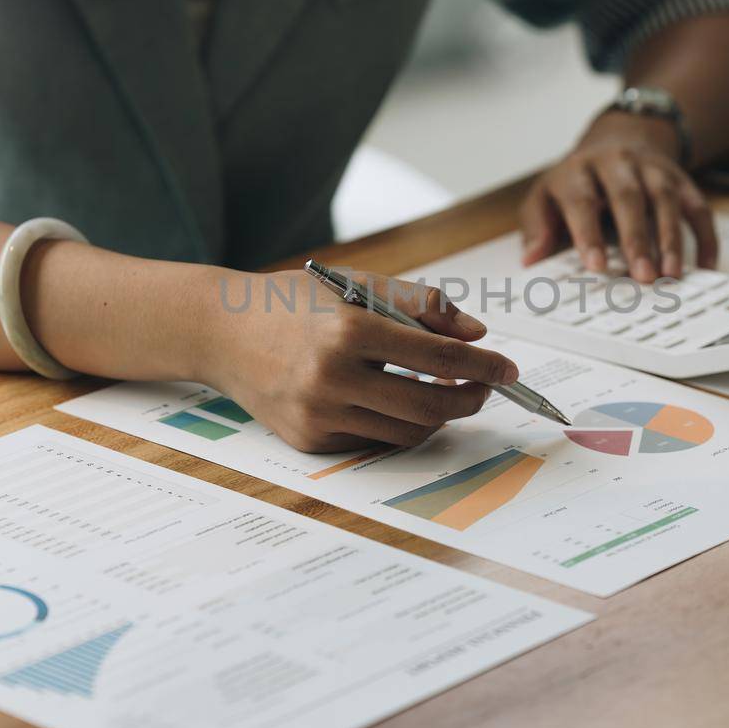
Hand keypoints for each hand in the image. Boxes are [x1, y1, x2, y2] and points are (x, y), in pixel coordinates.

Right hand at [197, 270, 518, 453]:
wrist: (220, 332)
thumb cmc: (294, 301)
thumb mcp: (356, 286)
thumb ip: (421, 305)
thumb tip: (476, 335)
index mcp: (348, 330)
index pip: (437, 358)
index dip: (482, 366)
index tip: (508, 369)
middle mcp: (331, 377)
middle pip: (429, 407)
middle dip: (470, 399)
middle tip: (485, 388)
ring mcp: (317, 415)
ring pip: (406, 433)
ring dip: (438, 417)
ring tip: (444, 393)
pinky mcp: (308, 440)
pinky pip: (373, 441)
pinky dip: (396, 425)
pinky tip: (396, 401)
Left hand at [519, 111, 717, 280]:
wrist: (620, 137)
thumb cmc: (579, 180)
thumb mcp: (547, 194)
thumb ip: (537, 225)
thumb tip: (531, 258)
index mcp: (579, 170)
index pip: (582, 200)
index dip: (588, 233)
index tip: (595, 266)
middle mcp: (618, 163)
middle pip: (628, 198)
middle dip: (636, 238)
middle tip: (642, 275)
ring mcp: (653, 169)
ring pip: (665, 199)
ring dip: (671, 238)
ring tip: (671, 274)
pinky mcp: (681, 179)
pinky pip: (698, 205)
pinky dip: (705, 236)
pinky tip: (705, 265)